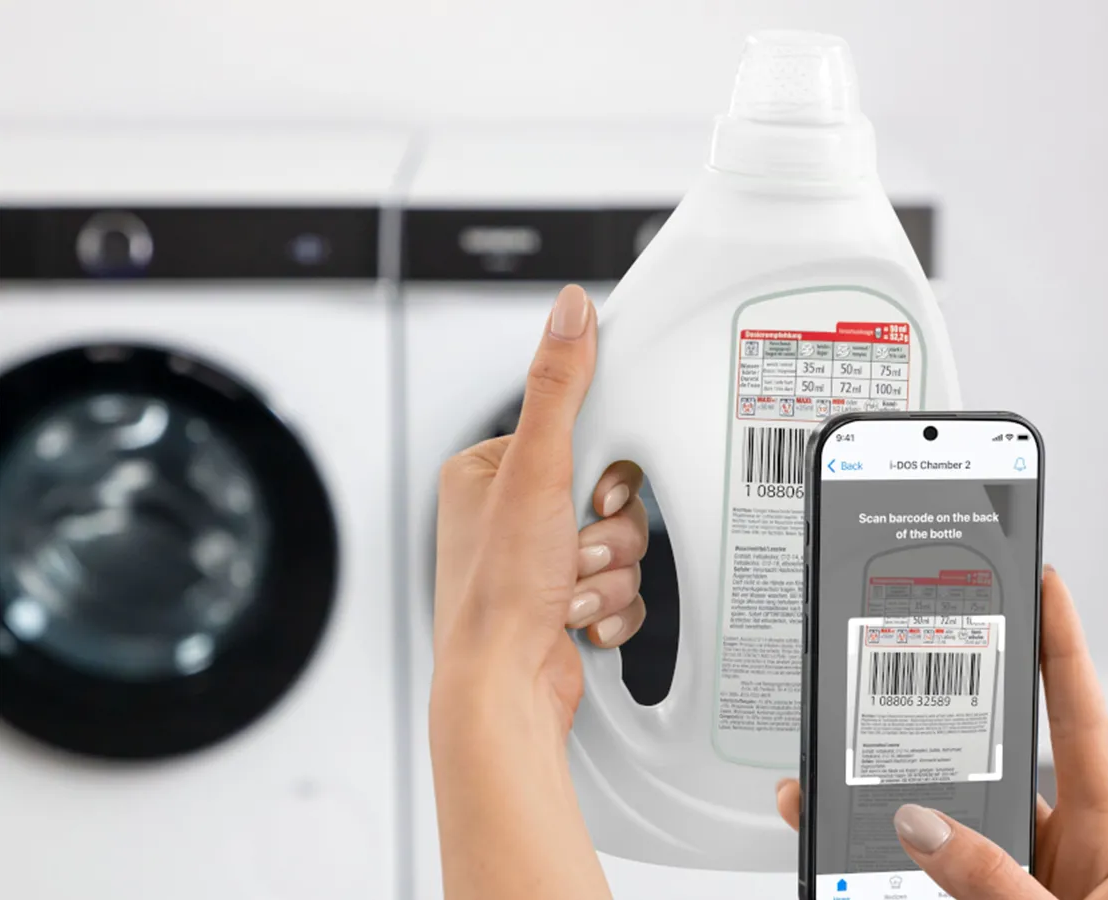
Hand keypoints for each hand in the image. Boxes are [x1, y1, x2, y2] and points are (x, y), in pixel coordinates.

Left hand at [430, 284, 646, 899]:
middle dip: (607, 534)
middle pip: (610, 494)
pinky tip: (576, 619)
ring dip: (608, 574)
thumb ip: (557, 388)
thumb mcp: (534, 472)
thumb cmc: (497, 594)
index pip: (578, 435)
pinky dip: (609, 606)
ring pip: (620, 543)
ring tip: (567, 593)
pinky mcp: (560, 599)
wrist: (502, 689)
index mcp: (487, 471)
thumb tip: (568, 312)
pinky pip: (620, 587)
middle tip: (574, 551)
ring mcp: (535, 561)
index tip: (595, 493)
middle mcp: (508, 513)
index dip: (603, 469)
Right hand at [775, 567, 1107, 898]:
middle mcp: (1056, 857)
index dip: (1060, 646)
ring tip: (821, 787)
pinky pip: (908, 876)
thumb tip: (928, 827)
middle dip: (924, 725)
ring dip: (873, 807)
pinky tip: (831, 847)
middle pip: (985, 764)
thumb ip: (999, 884)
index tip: (1040, 584)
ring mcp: (1006, 886)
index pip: (1078, 720)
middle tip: (880, 681)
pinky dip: (867, 862)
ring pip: (932, 826)